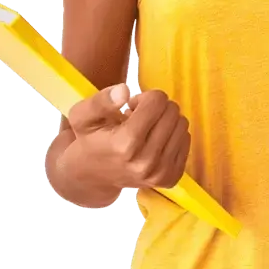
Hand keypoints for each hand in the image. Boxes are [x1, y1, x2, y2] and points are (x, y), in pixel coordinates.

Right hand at [64, 84, 190, 191]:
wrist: (93, 177)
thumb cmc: (90, 139)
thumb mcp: (82, 116)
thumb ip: (101, 101)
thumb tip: (124, 91)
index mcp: (125, 145)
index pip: (156, 101)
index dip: (144, 97)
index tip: (131, 108)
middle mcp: (146, 163)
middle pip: (172, 110)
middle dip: (157, 107)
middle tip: (139, 118)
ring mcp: (160, 173)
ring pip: (182, 123)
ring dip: (165, 120)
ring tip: (146, 129)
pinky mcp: (171, 178)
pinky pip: (186, 139)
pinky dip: (172, 134)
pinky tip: (154, 141)